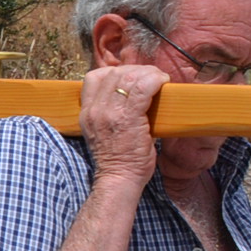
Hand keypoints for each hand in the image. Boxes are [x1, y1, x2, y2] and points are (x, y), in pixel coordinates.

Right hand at [76, 63, 167, 189]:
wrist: (118, 179)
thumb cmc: (117, 159)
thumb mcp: (102, 131)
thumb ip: (109, 111)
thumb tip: (132, 93)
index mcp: (87, 112)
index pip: (94, 77)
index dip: (116, 72)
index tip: (132, 78)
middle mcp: (95, 109)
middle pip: (114, 73)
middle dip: (136, 70)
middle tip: (152, 77)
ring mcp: (109, 113)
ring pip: (128, 77)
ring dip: (148, 73)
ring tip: (159, 79)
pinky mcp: (128, 117)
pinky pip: (142, 88)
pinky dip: (155, 81)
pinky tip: (163, 83)